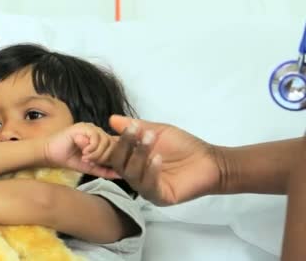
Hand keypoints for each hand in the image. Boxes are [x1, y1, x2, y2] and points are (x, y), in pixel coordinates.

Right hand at [43, 122, 119, 177]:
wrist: (50, 154)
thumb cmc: (68, 159)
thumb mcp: (90, 168)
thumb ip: (105, 171)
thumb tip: (120, 175)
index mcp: (101, 139)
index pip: (117, 145)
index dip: (114, 156)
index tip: (102, 165)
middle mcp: (98, 132)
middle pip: (113, 144)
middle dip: (104, 157)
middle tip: (91, 162)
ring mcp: (91, 128)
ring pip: (106, 141)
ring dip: (97, 154)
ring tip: (86, 158)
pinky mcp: (84, 127)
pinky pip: (96, 138)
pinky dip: (92, 149)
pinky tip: (84, 153)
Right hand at [82, 115, 221, 205]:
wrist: (209, 161)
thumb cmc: (183, 146)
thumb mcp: (157, 130)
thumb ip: (135, 126)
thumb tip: (112, 119)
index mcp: (131, 159)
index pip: (111, 153)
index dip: (107, 142)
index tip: (115, 128)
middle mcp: (134, 174)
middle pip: (117, 163)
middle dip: (125, 145)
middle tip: (137, 130)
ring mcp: (145, 187)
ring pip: (131, 174)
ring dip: (139, 154)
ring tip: (151, 139)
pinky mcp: (158, 197)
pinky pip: (147, 186)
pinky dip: (151, 170)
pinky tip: (158, 158)